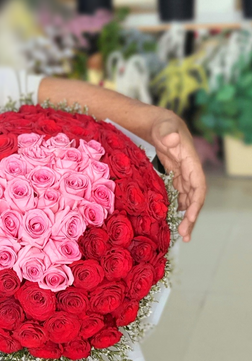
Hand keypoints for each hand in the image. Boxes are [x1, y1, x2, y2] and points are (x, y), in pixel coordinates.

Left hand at [150, 112, 206, 241]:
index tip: (189, 217)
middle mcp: (191, 171)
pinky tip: (175, 221)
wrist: (161, 126)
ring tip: (182, 235)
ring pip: (189, 200)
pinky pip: (181, 196)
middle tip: (185, 236)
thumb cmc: (163, 125)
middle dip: (192, 217)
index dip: (196, 202)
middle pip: (195, 198)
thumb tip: (172, 139)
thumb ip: (168, 133)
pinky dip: (180, 208)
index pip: (198, 186)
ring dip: (187, 217)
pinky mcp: (176, 177)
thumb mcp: (164, 127)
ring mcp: (184, 175)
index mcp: (191, 162)